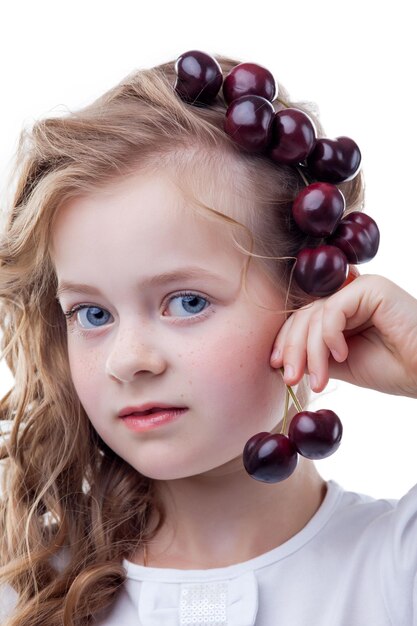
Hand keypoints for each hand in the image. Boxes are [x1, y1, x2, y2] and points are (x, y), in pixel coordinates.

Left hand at [270, 274, 416, 397]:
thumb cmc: (394, 369)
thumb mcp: (342, 364)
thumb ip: (316, 352)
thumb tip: (281, 358)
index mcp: (344, 309)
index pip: (303, 318)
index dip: (285, 340)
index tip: (278, 367)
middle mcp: (350, 294)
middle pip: (304, 315)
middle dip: (292, 349)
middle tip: (291, 378)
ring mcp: (360, 288)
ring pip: (315, 315)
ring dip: (311, 352)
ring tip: (318, 380)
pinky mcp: (371, 287)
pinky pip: (332, 309)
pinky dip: (329, 336)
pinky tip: (342, 355)